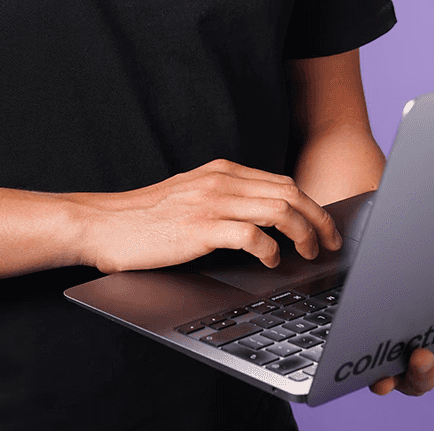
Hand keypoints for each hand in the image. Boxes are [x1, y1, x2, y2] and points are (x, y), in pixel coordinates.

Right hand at [68, 158, 341, 272]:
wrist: (104, 224)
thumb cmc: (146, 218)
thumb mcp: (191, 197)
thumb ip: (224, 199)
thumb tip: (264, 219)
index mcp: (221, 171)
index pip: (281, 182)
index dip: (310, 205)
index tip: (324, 226)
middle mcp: (220, 181)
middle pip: (288, 192)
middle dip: (318, 219)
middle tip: (329, 243)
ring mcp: (210, 202)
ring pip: (278, 209)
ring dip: (303, 233)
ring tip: (309, 253)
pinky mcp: (200, 228)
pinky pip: (251, 234)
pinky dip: (270, 248)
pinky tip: (271, 261)